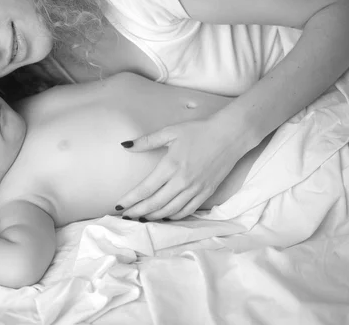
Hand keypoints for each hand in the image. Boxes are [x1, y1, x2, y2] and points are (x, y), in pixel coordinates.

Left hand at [116, 116, 244, 220]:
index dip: (130, 200)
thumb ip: (147, 141)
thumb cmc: (199, 131)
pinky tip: (164, 216)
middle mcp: (182, 181)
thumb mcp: (170, 132)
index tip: (118, 206)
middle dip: (138, 212)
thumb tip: (125, 145)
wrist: (230, 135)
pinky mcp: (206, 193)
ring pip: (170, 211)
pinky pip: (187, 211)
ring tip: (141, 218)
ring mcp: (196, 189)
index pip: (145, 189)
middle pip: (155, 204)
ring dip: (153, 217)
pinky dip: (173, 216)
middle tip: (125, 216)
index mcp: (171, 165)